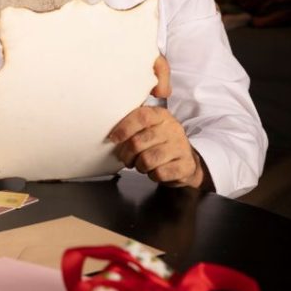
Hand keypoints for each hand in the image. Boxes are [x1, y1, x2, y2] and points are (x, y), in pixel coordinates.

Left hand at [108, 55, 205, 188]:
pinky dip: (152, 175)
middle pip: (138, 142)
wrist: (186, 161)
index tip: (113, 138)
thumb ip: (132, 122)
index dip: (124, 128)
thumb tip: (104, 121)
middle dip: (127, 154)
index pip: (141, 117)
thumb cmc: (159, 142)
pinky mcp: (186, 165)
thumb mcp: (149, 127)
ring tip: (141, 164)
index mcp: (161, 115)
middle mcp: (172, 128)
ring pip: (147, 160)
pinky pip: (160, 173)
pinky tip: (155, 171)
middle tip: (127, 158)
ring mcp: (181, 146)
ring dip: (139, 166)